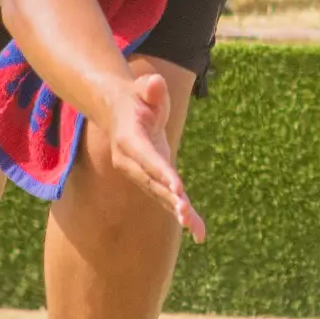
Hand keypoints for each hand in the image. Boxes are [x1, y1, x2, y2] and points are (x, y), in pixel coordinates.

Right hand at [92, 68, 205, 240]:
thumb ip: (150, 87)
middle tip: (185, 214)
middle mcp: (130, 163)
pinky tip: (200, 233)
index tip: (177, 187)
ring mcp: (140, 175)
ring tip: (195, 229)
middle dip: (169, 199)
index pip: (147, 158)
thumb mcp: (144, 87)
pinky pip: (168, 200)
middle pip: (152, 183)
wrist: (119, 112)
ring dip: (178, 212)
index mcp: (129, 140)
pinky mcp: (152, 181)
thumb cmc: (137, 97)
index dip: (161, 172)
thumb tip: (155, 85)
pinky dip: (184, 215)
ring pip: (160, 196)